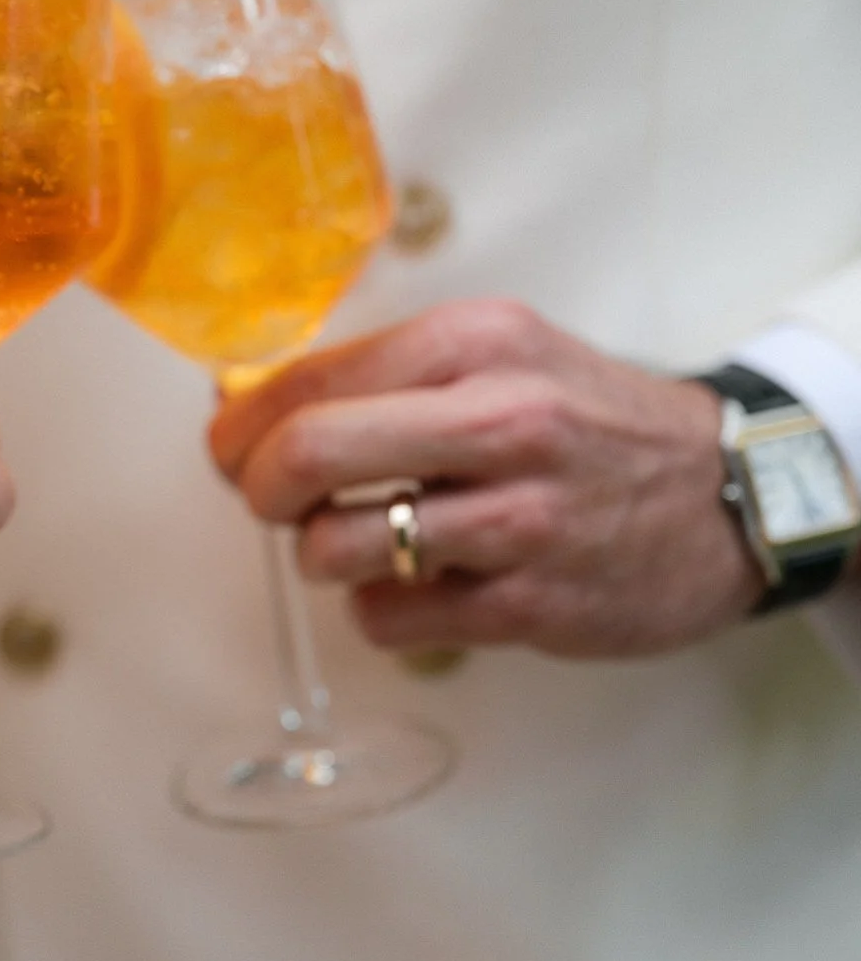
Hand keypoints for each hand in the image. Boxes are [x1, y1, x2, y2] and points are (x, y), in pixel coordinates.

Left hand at [208, 299, 759, 660]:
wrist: (729, 492)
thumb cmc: (588, 420)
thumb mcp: (500, 355)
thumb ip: (386, 375)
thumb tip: (248, 407)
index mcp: (476, 343)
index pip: (307, 380)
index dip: (240, 424)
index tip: (230, 447)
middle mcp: (498, 420)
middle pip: (306, 454)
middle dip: (257, 486)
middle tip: (268, 499)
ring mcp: (517, 518)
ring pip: (336, 546)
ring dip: (321, 552)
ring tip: (358, 540)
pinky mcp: (530, 603)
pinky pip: (390, 617)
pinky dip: (381, 607)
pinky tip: (419, 583)